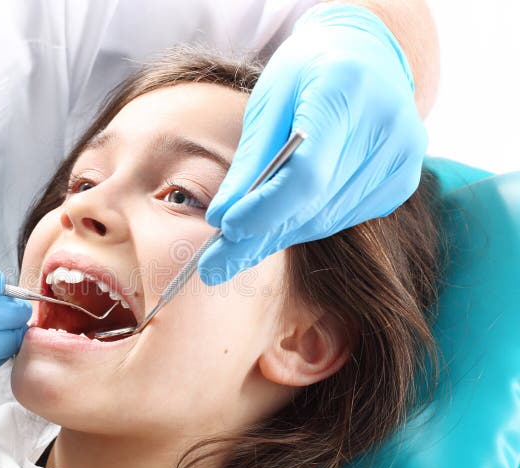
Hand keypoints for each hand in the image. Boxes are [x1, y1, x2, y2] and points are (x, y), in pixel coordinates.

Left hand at [199, 4, 426, 283]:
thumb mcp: (267, 103)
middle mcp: (388, 124)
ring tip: (237, 247)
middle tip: (215, 263)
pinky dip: (307, 224)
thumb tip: (221, 221)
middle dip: (261, 233)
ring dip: (281, 233)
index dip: (264, 209)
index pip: (306, 173)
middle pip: (316, 202)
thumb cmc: (306, 73)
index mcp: (348, 89)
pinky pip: (344, 218)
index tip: (225, 230)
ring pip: (328, 218)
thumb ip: (249, 163)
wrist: (364, 54)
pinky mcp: (403, 180)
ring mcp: (403, 156)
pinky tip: (281, 221)